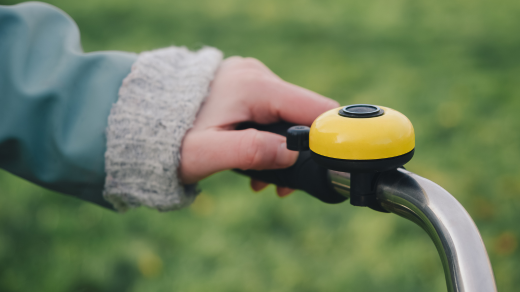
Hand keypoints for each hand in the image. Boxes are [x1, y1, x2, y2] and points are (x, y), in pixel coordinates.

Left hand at [180, 57, 338, 195]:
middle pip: (302, 112)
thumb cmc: (169, 141)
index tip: (326, 166)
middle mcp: (256, 74)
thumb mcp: (208, 154)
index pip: (314, 106)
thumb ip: (253, 152)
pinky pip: (269, 110)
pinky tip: (253, 159)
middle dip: (301, 150)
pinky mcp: (242, 85)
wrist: (138, 122)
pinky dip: (268, 136)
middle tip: (283, 185)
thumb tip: (294, 154)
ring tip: (263, 181)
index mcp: (254, 86)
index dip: (328, 136)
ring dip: (282, 148)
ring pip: (286, 113)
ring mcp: (249, 77)